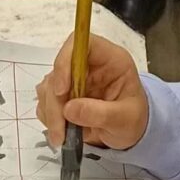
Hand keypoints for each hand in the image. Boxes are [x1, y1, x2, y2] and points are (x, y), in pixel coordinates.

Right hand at [36, 33, 148, 149]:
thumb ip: (101, 113)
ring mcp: (73, 79)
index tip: (62, 91)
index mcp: (109, 59)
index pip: (80, 44)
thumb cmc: (133, 119)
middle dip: (55, 103)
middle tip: (60, 131)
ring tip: (62, 136)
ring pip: (48, 88)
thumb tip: (69, 109)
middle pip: (59, 71)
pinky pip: (46, 101)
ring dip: (51, 113)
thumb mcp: (125, 119)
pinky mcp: (63, 94)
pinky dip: (49, 118)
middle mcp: (88, 65)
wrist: (128, 132)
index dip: (65, 61)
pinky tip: (61, 131)